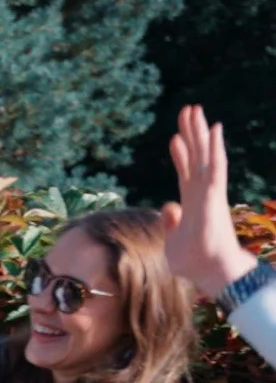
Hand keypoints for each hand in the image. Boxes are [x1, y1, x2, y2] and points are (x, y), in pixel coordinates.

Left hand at [162, 104, 263, 298]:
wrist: (211, 273)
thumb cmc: (194, 261)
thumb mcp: (173, 239)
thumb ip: (171, 222)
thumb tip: (167, 207)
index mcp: (191, 202)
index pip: (185, 172)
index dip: (180, 154)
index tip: (175, 137)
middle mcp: (202, 192)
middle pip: (195, 156)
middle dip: (190, 133)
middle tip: (188, 110)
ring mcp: (209, 192)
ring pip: (204, 154)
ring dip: (199, 132)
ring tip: (195, 110)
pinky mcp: (214, 195)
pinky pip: (214, 166)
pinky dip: (213, 147)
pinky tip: (213, 128)